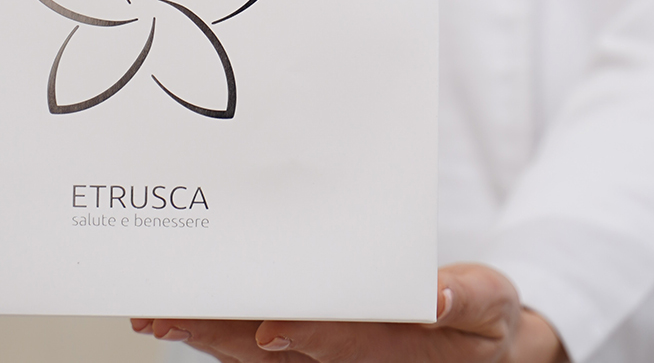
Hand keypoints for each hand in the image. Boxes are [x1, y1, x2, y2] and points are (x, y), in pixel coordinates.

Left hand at [129, 263, 566, 362]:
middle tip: (176, 315)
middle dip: (230, 337)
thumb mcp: (493, 301)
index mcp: (416, 354)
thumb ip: (468, 298)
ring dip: (212, 339)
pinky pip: (262, 359)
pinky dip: (222, 338)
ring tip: (160, 317)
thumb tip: (436, 295)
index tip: (272, 329)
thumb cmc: (482, 317)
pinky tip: (185, 323)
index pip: (362, 347)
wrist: (481, 347)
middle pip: (291, 360)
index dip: (318, 338)